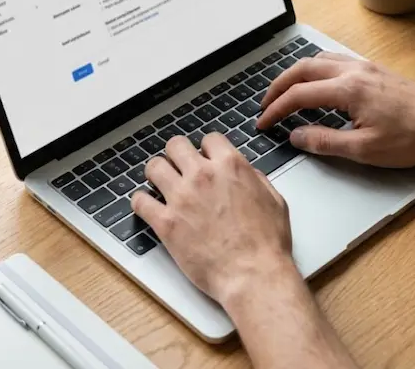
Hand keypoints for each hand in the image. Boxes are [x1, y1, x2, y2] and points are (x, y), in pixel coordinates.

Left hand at [130, 134, 295, 303]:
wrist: (253, 275)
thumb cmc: (266, 245)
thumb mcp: (275, 201)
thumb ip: (256, 180)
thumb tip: (247, 173)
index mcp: (230, 167)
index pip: (209, 139)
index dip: (206, 149)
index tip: (204, 157)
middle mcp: (203, 176)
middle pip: (176, 145)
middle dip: (177, 154)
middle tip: (178, 166)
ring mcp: (181, 198)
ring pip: (154, 167)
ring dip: (157, 173)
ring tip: (160, 183)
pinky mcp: (166, 223)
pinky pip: (140, 201)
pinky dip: (141, 202)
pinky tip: (147, 206)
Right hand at [257, 52, 414, 167]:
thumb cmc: (411, 139)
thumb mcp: (364, 150)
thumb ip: (325, 142)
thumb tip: (296, 136)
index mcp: (348, 90)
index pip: (299, 95)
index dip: (276, 109)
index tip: (263, 122)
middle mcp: (354, 71)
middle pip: (303, 69)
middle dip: (279, 86)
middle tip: (265, 104)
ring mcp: (365, 67)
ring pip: (318, 60)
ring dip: (296, 74)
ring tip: (285, 93)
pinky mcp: (374, 70)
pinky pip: (335, 61)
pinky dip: (315, 70)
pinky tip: (316, 84)